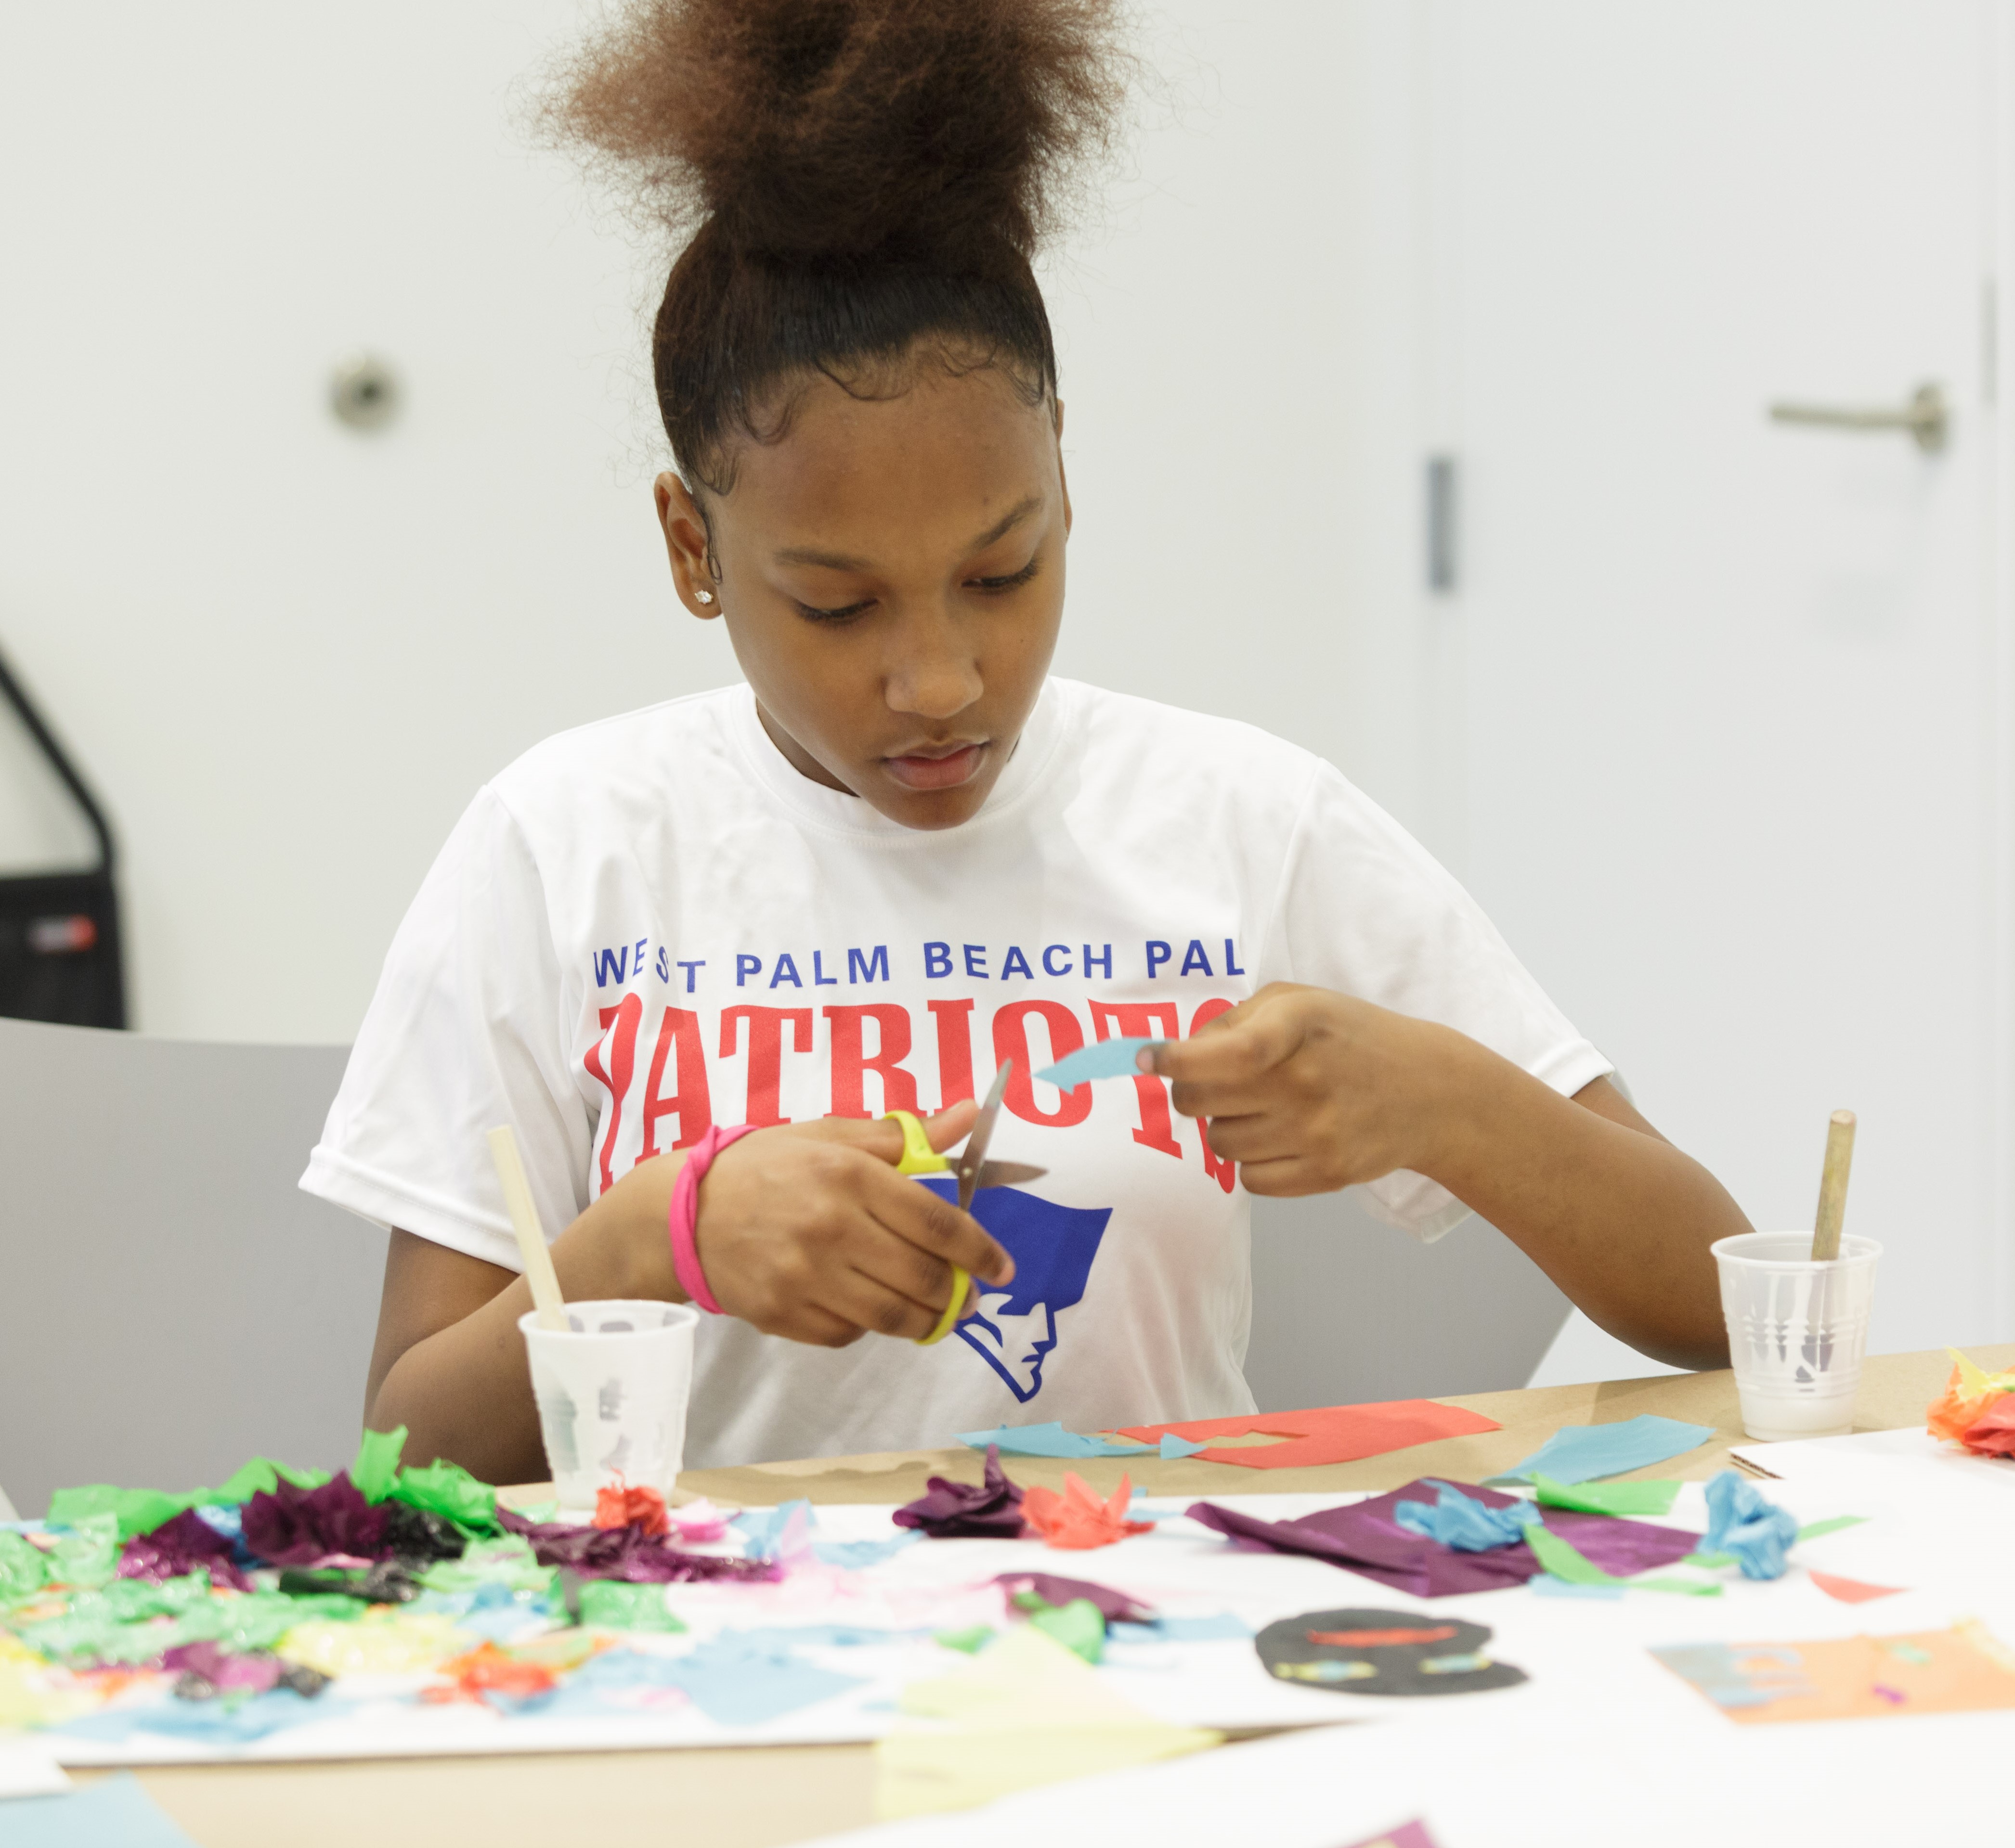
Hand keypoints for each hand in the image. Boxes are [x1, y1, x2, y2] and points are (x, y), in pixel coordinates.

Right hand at [691, 1103, 1014, 1346]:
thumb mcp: (832, 1134)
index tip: (1003, 1268)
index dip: (979, 1251)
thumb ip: (905, 1135)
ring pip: (891, 1316)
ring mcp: (803, 1277)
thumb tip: (968, 1117)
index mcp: (847, 1175)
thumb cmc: (769, 1165)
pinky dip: (869, 1327)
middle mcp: (829, 1228)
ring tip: (936, 1312)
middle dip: (958, 1293)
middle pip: (919, 1276)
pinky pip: (848, 1334)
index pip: (934, 1221)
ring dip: (926, 1319)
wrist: (687, 1211)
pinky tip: (870, 1308)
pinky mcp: (782, 1315)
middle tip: (972, 1296)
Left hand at [1150, 982, 1463, 1194]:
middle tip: (1217, 1083)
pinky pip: (1248, 1179)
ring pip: (1219, 1142)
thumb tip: (1177, 1055)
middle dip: (1193, 1091)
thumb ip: (1237, 1020)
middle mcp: (1305, 1081)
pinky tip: (1280, 1137)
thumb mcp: (1300, 1002)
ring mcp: (1315, 1133)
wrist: (1431, 1092)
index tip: (1148, 1059)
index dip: (1176, 1059)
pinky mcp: (1324, 1173)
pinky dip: (1251, 1161)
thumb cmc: (1352, 1038)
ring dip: (1226, 1125)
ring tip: (1263, 1108)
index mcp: (1298, 1026)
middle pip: (1200, 1102)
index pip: (1227, 1052)